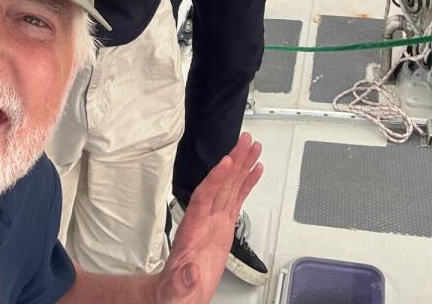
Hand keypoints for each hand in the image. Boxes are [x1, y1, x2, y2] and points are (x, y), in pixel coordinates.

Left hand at [156, 134, 262, 303]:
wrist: (179, 296)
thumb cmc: (175, 290)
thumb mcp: (176, 289)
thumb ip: (181, 281)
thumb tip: (188, 272)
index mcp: (192, 229)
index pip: (204, 197)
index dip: (216, 179)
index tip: (226, 162)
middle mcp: (204, 219)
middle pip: (220, 184)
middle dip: (234, 161)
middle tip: (246, 142)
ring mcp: (214, 221)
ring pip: (230, 187)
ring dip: (242, 166)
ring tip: (254, 148)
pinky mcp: (223, 226)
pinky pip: (237, 200)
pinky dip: (247, 185)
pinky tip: (255, 172)